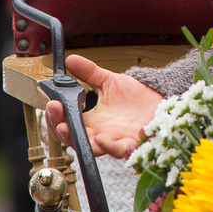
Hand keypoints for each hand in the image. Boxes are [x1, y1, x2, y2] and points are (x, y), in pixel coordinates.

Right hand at [42, 54, 163, 159]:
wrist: (161, 101)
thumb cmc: (134, 97)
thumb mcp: (110, 82)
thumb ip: (90, 73)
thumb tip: (70, 60)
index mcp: (91, 121)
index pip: (66, 124)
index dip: (55, 117)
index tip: (51, 103)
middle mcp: (100, 134)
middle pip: (74, 139)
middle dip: (60, 129)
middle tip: (55, 114)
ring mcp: (116, 140)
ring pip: (92, 148)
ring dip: (78, 140)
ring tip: (68, 127)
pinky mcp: (134, 144)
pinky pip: (120, 151)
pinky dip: (110, 146)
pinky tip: (101, 137)